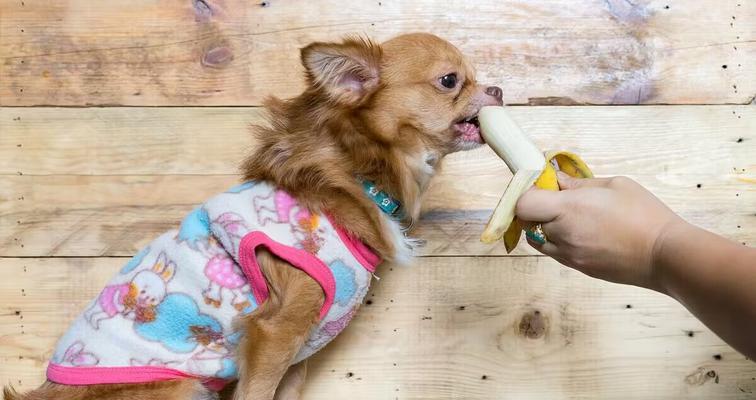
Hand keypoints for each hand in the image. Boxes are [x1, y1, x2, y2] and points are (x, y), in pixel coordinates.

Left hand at [516, 173, 683, 290]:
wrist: (664, 255)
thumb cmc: (644, 214)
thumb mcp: (614, 185)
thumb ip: (578, 183)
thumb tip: (556, 179)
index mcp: (568, 209)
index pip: (523, 204)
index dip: (527, 193)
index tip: (541, 186)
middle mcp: (562, 234)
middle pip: (530, 221)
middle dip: (540, 208)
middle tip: (561, 199)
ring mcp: (569, 255)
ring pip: (539, 239)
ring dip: (546, 227)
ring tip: (574, 218)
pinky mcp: (578, 268)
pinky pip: (555, 252)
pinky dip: (559, 241)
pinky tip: (583, 233)